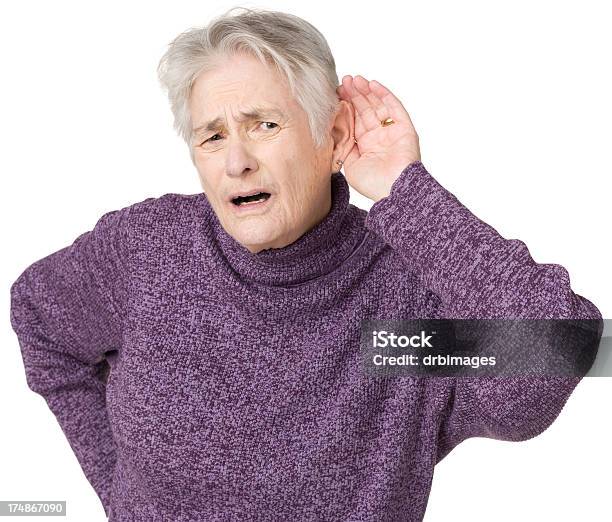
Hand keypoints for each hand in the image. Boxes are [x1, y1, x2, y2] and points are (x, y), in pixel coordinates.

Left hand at [336, 75, 420, 201]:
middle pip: (365, 111)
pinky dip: (384, 95)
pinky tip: (373, 84)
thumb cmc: (373, 184)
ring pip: (378, 106)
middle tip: (343, 82)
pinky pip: (394, 108)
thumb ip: (343, 146)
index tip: (335, 95)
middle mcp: (378, 138)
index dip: (346, 108)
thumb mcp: (349, 165)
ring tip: (354, 79)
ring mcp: (392, 132)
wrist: (394, 190)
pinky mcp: (405, 128)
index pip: (354, 122)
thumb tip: (333, 130)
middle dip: (354, 96)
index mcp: (365, 147)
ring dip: (366, 92)